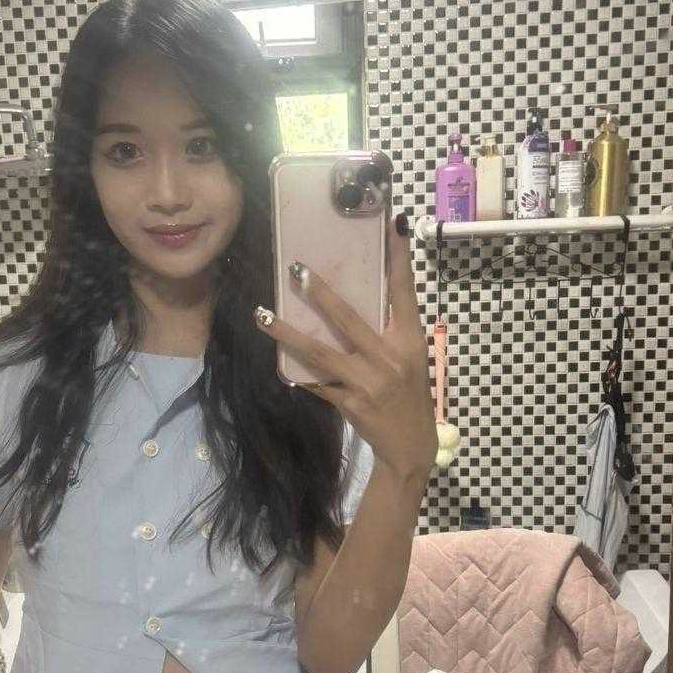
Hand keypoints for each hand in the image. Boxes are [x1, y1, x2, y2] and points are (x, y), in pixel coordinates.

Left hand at [254, 214, 437, 482]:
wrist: (410, 449)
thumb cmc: (409, 396)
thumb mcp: (410, 359)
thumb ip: (390, 329)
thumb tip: (361, 294)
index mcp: (410, 341)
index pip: (404, 292)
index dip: (399, 258)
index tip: (394, 224)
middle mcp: (390, 358)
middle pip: (350, 318)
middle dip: (321, 293)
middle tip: (297, 268)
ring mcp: (368, 382)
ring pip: (320, 352)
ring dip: (287, 332)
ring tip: (262, 314)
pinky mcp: (350, 403)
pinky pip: (315, 382)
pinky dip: (296, 372)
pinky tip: (275, 361)